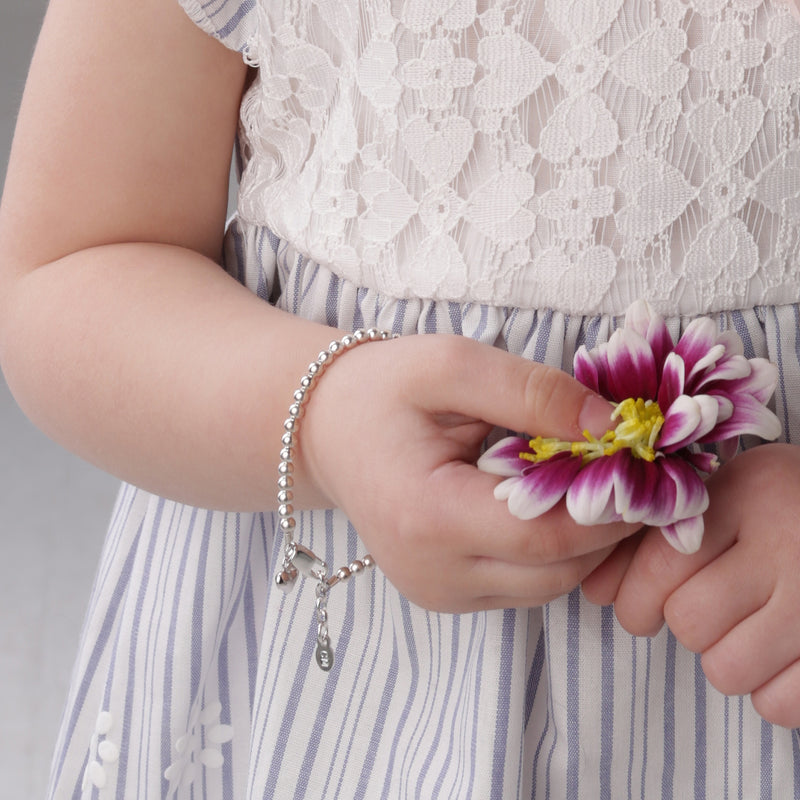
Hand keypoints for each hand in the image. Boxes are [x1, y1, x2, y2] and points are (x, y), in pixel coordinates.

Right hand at [300, 332, 638, 612]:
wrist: (326, 429)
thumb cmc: (382, 389)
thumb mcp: (452, 364)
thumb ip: (533, 391)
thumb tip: (614, 425)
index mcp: (427, 516)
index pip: (546, 536)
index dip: (611, 506)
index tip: (647, 463)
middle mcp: (431, 572)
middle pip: (556, 570)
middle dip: (608, 524)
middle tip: (632, 469)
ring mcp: (437, 591)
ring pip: (549, 585)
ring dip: (585, 540)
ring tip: (593, 481)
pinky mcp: (445, 595)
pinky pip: (525, 585)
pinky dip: (554, 551)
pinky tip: (551, 504)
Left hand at [583, 443, 799, 726]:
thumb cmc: (781, 509)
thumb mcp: (724, 498)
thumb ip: (654, 537)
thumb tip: (594, 590)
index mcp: (749, 494)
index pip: (661, 564)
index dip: (634, 597)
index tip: (637, 607)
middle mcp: (789, 544)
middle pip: (688, 622)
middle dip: (684, 624)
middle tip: (706, 608)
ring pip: (727, 670)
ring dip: (724, 658)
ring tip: (745, 626)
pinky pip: (778, 704)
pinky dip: (769, 691)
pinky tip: (779, 654)